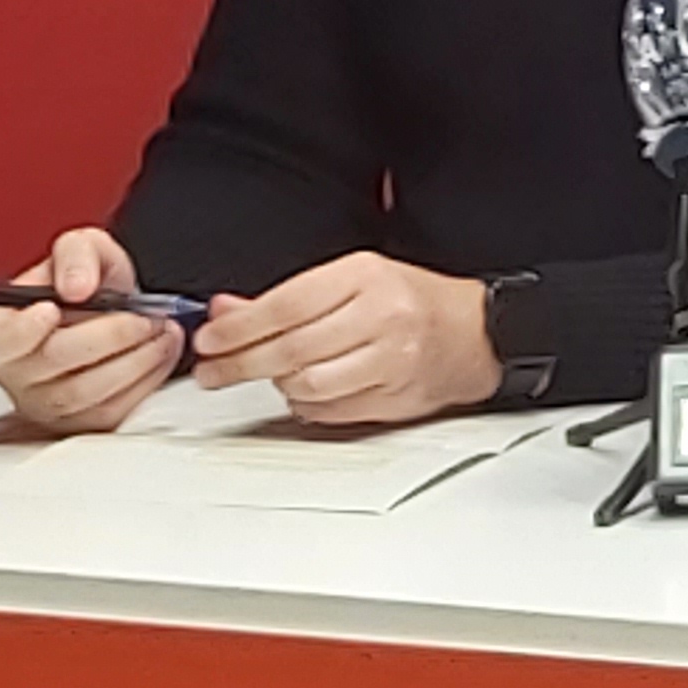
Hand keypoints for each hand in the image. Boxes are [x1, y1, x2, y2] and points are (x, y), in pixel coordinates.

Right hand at [0, 225, 183, 432]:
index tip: (51, 309)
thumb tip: (75, 286)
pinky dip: (145, 378)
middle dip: (109, 334)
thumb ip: (74, 254)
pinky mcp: (81, 422)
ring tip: (161, 329)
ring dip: (135, 358)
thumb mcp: (78, 248)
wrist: (115, 310)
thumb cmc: (85, 283)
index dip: (19, 332)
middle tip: (144, 316)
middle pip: (53, 361)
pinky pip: (111, 410)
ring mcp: (45, 405)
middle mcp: (13, 374)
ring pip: (86, 392)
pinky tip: (161, 350)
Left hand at [191, 253, 500, 426]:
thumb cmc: (413, 302)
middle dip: (240, 363)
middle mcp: (381, 317)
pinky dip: (306, 405)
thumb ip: (288, 296)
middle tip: (212, 371)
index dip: (239, 327)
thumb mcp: (353, 279)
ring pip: (308, 384)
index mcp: (365, 277)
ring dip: (277, 384)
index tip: (209, 340)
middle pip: (291, 348)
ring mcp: (390, 361)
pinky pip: (331, 410)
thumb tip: (226, 310)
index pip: (286, 305)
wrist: (477, 333)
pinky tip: (303, 391)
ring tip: (266, 375)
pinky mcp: (395, 398)